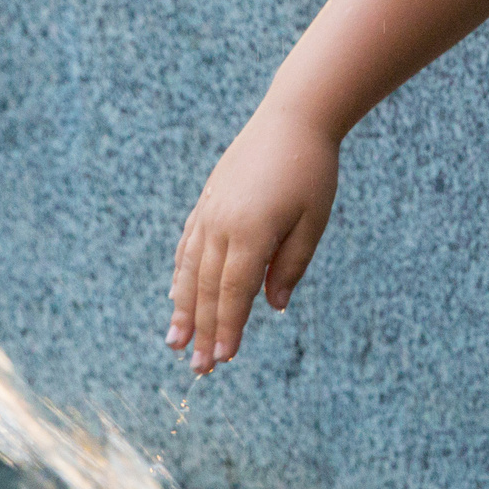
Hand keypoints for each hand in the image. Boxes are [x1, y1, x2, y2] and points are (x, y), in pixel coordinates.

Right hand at [167, 99, 339, 372]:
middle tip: (198, 371)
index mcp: (251, 232)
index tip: (223, 359)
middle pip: (207, 288)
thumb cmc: (312, 170)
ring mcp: (210, 211)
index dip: (228, 327)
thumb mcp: (313, 221)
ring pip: (190, 269)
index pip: (234, 292)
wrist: (293, 117)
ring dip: (183, 309)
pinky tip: (176, 294)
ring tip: (175, 342)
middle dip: (203, 331)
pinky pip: (188, 245)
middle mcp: (221, 224)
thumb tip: (272, 307)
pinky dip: (181, 273)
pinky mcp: (207, 200)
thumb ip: (291, 266)